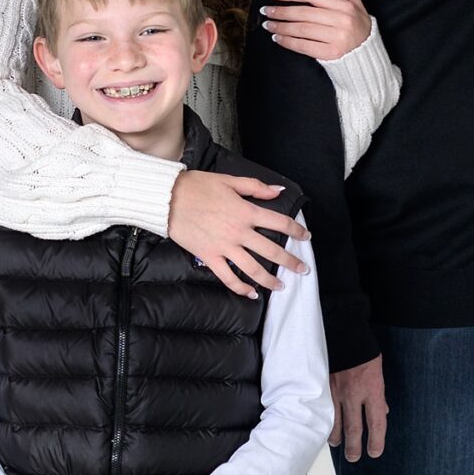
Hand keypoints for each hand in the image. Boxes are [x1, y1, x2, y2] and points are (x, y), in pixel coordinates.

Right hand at [168, 169, 311, 297]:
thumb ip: (256, 187)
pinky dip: (241, 288)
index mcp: (246, 211)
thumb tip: (278, 191)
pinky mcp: (209, 257)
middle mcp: (239, 232)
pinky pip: (228, 277)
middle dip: (291, 262)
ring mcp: (224, 247)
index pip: (280, 222)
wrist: (167, 198)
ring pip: (253, 269)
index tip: (306, 237)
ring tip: (282, 286)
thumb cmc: (197, 186)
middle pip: (272, 250)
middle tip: (303, 270)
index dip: (296, 230)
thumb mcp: (229, 181)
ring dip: (271, 280)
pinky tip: (252, 293)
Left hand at [261, 0, 373, 63]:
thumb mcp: (358, 8)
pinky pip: (304, 46)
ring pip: (301, 29)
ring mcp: (337, 38)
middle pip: (304, 13)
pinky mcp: (331, 54)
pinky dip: (288, 42)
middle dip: (281, 11)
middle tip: (266, 10)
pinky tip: (277, 38)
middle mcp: (342, 21)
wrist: (368, 59)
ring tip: (268, 24)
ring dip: (281, 27)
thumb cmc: (359, 30)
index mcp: (346, 7)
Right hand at [331, 357, 386, 461]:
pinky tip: (323, 429)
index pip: (377, 422)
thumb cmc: (364, 354)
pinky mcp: (324, 389)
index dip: (376, 440)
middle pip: (354, 428)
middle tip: (354, 458)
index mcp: (373, 391)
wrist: (345, 336)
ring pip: (335, 423)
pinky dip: (324, 422)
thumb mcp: (379, 374)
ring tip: (337, 445)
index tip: (375, 452)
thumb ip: (380, 396)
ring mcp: (337, 393)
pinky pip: (323, 411)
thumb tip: (384, 411)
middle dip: (354, 446)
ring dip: (336, 437)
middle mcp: (355, 395)